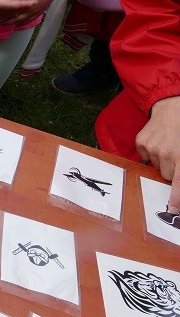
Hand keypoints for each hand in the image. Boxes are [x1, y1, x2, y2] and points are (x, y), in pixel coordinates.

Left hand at [0, 0, 59, 24]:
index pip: (6, 7)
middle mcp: (27, 7)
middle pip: (12, 16)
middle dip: (1, 18)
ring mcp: (34, 10)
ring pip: (20, 20)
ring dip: (10, 22)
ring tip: (1, 24)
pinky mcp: (40, 11)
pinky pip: (29, 20)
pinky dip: (21, 23)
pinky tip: (16, 24)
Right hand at [0, 0, 36, 18]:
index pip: (10, 5)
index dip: (22, 4)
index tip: (33, 2)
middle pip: (10, 12)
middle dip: (23, 9)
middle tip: (36, 4)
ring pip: (6, 14)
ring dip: (17, 12)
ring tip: (29, 7)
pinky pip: (1, 14)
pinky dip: (10, 12)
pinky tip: (16, 10)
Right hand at [136, 95, 179, 212]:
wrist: (172, 106)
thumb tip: (176, 177)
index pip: (178, 182)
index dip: (176, 198)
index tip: (174, 210)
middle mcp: (166, 153)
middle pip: (166, 176)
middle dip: (171, 170)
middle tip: (176, 156)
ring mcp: (151, 147)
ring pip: (156, 166)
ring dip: (162, 160)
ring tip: (168, 145)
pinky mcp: (141, 142)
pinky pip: (145, 157)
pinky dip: (151, 152)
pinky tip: (157, 140)